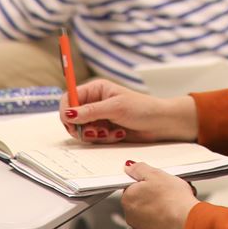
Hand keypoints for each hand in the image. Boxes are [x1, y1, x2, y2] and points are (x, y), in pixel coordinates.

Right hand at [61, 79, 198, 145]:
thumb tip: (69, 114)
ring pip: (82, 130)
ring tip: (111, 132)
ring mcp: (99, 117)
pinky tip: (118, 134)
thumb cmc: (142, 108)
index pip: (69, 97)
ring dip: (95, 135)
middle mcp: (95, 102)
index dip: (66, 110)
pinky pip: (93, 138)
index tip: (71, 122)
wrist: (160, 123)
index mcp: (96, 89)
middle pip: (72, 117)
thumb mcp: (115, 107)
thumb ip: (90, 111)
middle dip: (82, 127)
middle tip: (95, 131)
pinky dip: (103, 139)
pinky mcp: (104, 130)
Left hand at [122, 163, 196, 228]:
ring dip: (160, 209)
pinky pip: (159, 226)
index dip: (147, 183)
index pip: (132, 187)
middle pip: (142, 201)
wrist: (187, 224)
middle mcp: (131, 216)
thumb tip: (130, 168)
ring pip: (150, 214)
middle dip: (154, 196)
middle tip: (169, 191)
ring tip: (176, 204)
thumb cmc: (174, 201)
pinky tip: (176, 215)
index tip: (157, 182)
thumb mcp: (156, 174)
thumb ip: (140, 169)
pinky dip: (166, 221)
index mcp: (128, 198)